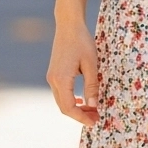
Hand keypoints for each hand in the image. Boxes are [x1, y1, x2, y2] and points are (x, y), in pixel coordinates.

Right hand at [47, 0, 99, 126]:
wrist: (68, 25)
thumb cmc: (82, 42)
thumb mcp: (91, 64)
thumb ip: (92, 86)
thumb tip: (93, 105)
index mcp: (61, 79)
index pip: (69, 107)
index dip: (82, 117)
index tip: (95, 122)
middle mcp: (52, 80)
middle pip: (64, 107)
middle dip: (80, 115)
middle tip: (96, 118)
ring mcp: (51, 77)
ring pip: (62, 101)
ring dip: (76, 108)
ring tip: (93, 110)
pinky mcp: (53, 74)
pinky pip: (61, 93)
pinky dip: (71, 100)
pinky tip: (83, 99)